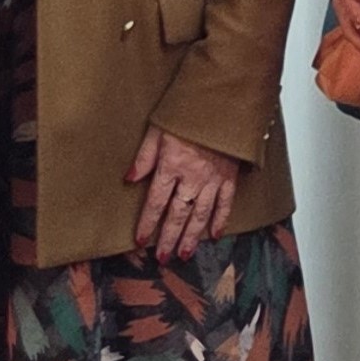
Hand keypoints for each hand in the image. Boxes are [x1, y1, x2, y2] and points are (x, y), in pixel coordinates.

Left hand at [128, 124, 242, 261]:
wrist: (223, 103)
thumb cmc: (189, 112)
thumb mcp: (158, 129)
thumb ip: (144, 157)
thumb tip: (129, 179)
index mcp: (172, 166)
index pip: (156, 202)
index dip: (147, 223)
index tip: (140, 240)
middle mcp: (192, 178)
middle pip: (177, 215)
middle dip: (168, 238)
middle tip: (162, 258)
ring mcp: (213, 179)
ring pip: (200, 215)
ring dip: (191, 237)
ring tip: (183, 254)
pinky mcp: (230, 176)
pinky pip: (225, 203)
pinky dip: (220, 220)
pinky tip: (215, 235)